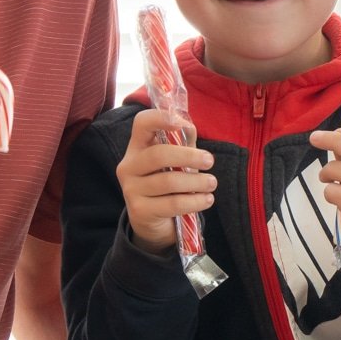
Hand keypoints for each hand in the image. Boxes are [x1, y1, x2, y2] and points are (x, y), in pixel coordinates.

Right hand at [115, 108, 215, 253]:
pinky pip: (173, 204)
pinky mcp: (140, 211)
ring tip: (211, 183)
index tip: (183, 124)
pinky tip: (206, 199)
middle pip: (159, 154)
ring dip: (197, 182)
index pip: (142, 123)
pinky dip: (195, 201)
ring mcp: (131, 189)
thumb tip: (188, 126)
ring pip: (168, 181)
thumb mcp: (176, 160)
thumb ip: (182, 141)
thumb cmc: (168, 183)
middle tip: (209, 161)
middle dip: (189, 157)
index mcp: (137, 147)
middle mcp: (129, 166)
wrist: (153, 221)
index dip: (161, 118)